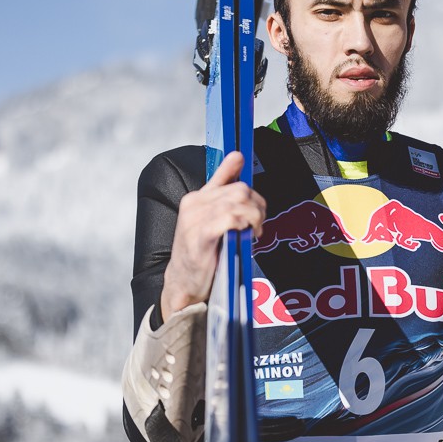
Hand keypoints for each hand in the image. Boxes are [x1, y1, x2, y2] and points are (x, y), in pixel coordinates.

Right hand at [160, 151, 265, 320]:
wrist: (183, 283)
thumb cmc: (201, 253)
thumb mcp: (211, 220)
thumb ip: (223, 193)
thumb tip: (236, 158)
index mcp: (196, 198)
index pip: (225, 176)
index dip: (239, 173)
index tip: (244, 166)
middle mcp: (194, 204)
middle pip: (239, 189)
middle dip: (257, 205)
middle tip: (258, 223)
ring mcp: (196, 219)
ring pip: (239, 202)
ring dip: (255, 216)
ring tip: (254, 231)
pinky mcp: (202, 235)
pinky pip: (230, 218)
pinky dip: (245, 224)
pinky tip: (247, 234)